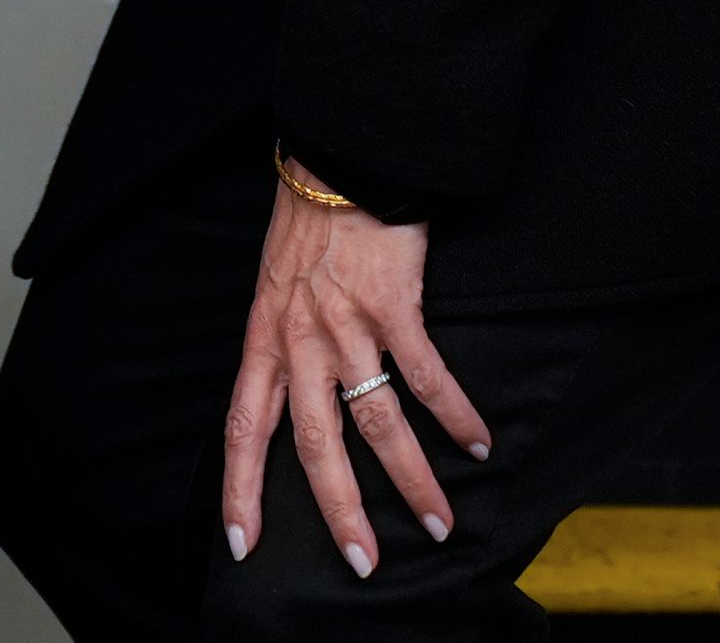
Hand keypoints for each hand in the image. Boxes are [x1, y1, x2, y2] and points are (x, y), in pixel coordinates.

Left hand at [220, 167, 489, 575]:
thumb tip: (295, 397)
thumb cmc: (306, 223)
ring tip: (439, 522)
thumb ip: (284, 343)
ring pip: (376, 421)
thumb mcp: (272, 287)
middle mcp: (299, 340)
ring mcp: (346, 324)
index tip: (240, 542)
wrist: (337, 158)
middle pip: (313, 443)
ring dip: (411, 478)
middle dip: (339, 510)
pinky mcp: (393, 304)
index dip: (240, 488)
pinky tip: (478, 442)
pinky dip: (455, 413)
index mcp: (264, 339)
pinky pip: (426, 373)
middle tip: (364, 562)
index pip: (242, 427)